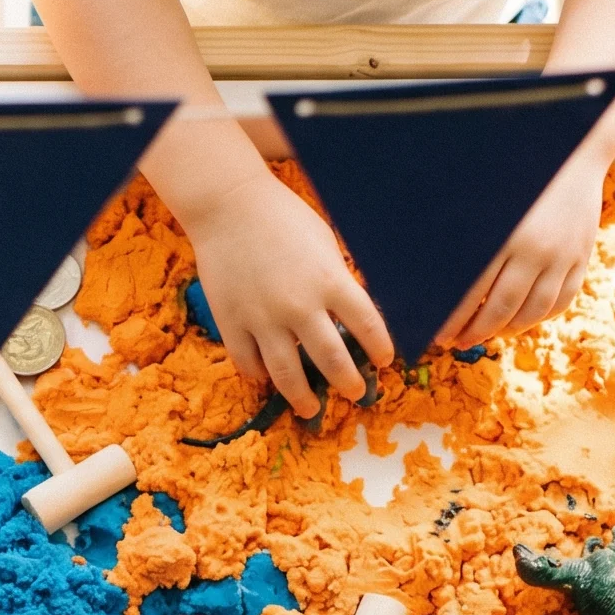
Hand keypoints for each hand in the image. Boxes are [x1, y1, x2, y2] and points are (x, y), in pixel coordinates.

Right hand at [183, 171, 392, 418]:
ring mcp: (263, 319)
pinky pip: (248, 363)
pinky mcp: (231, 323)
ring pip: (287, 375)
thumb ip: (338, 281)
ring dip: (304, 398)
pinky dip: (260, 375)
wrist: (229, 206)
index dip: (381, 349)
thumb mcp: (325, 244)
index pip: (368, 326)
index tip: (384, 361)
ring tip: (311, 408)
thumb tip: (351, 317)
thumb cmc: (284, 218)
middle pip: (332, 361)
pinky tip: (268, 378)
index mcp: (330, 281)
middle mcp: (299, 306)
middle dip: (349, 384)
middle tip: (355, 393)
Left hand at [435, 147, 603, 348]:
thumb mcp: (483, 195)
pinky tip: (522, 320)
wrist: (576, 149)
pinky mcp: (582, 257)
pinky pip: (563, 300)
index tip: (438, 334)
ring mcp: (563, 256)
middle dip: (476, 331)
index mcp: (505, 234)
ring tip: (488, 335)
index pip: (472, 291)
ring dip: (508, 329)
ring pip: (534, 311)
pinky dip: (541, 318)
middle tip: (458, 343)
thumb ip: (462, 232)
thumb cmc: (518, 169)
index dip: (453, 318)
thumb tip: (431, 265)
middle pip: (501, 308)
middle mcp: (536, 250)